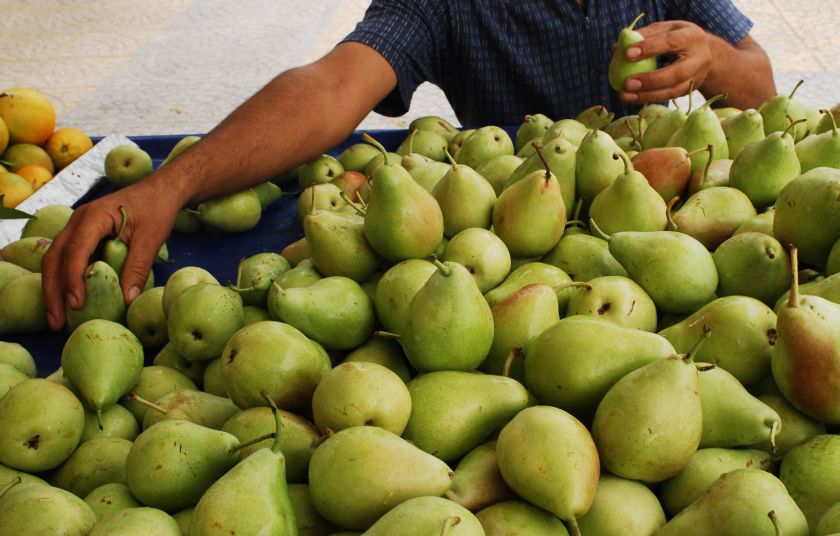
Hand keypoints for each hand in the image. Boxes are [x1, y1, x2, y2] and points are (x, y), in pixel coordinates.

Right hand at [42, 178, 180, 330]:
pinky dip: (65, 281)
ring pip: (56, 260)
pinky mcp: (82, 237)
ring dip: (54, 289)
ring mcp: (77, 228)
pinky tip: (69, 303)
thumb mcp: (152, 238)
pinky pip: (67, 260)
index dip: (73, 278)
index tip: (76, 304)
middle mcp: (78, 221)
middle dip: (53, 291)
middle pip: (55, 257)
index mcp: (94, 216)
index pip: (75, 250)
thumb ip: (138, 266)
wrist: (160, 190)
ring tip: (57, 319)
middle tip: (57, 322)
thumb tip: (127, 300)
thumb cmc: (157, 209)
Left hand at [618, 20, 713, 103]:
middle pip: (675, 73)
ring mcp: (696, 78)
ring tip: (624, 95)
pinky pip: (668, 97)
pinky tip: (632, 97)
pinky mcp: (689, 90)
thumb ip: (643, 35)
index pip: (670, 42)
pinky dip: (649, 98)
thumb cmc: (678, 37)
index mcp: (692, 37)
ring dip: (646, 95)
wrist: (704, 53)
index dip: (649, 48)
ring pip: (672, 91)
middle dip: (650, 80)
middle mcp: (699, 59)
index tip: (627, 54)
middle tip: (627, 84)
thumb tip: (616, 48)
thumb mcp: (665, 29)